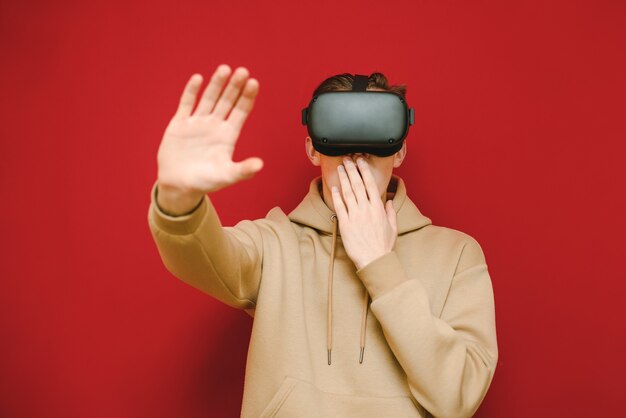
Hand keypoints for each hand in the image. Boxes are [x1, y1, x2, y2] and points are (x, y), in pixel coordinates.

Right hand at [156, 65, 262, 213]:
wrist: (179, 185)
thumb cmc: (205, 182)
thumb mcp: (226, 176)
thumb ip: (243, 170)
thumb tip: (260, 165)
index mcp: (228, 135)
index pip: (241, 112)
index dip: (247, 97)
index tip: (254, 83)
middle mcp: (215, 125)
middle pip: (227, 101)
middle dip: (235, 86)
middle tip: (243, 71)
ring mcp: (197, 122)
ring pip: (209, 98)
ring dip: (216, 84)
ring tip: (224, 69)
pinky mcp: (180, 124)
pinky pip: (186, 104)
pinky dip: (191, 91)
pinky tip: (198, 79)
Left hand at [330, 157, 397, 269]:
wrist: (374, 260)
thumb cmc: (384, 246)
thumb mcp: (393, 227)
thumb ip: (390, 212)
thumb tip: (387, 201)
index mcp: (378, 208)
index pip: (370, 184)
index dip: (364, 171)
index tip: (360, 162)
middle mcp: (366, 209)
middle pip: (357, 185)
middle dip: (352, 170)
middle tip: (347, 160)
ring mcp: (355, 216)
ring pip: (348, 193)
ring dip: (343, 179)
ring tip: (340, 169)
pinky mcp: (345, 224)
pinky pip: (340, 207)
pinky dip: (336, 196)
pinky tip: (334, 188)